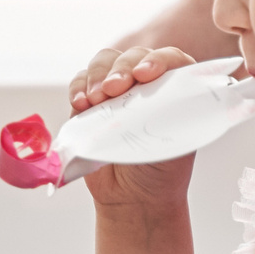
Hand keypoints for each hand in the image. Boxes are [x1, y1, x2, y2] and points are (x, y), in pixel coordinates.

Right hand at [66, 45, 200, 218]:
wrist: (134, 197)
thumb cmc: (162, 169)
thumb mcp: (176, 141)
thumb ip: (166, 115)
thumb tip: (152, 98)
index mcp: (175, 87)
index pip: (171, 59)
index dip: (158, 60)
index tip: (145, 75)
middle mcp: (146, 83)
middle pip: (132, 57)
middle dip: (121, 68)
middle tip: (114, 90)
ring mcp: (116, 91)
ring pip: (104, 62)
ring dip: (97, 75)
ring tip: (95, 100)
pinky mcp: (90, 104)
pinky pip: (80, 82)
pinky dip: (78, 88)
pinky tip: (80, 103)